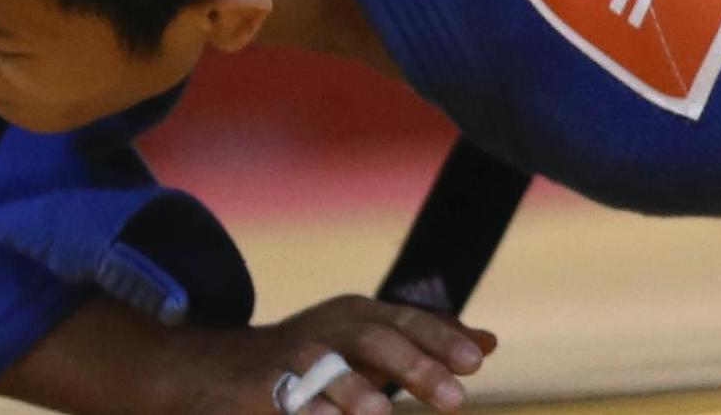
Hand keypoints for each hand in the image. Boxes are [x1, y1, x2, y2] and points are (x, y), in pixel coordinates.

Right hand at [234, 295, 493, 414]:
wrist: (232, 367)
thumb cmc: (321, 355)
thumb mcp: (374, 340)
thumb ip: (428, 342)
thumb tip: (489, 342)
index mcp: (361, 314)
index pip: (409, 320)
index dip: (442, 339)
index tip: (477, 362)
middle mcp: (330, 329)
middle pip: (376, 340)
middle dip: (416, 367)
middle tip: (456, 401)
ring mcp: (294, 357)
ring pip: (326, 368)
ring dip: (354, 390)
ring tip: (380, 414)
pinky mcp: (264, 386)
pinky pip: (288, 398)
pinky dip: (309, 411)